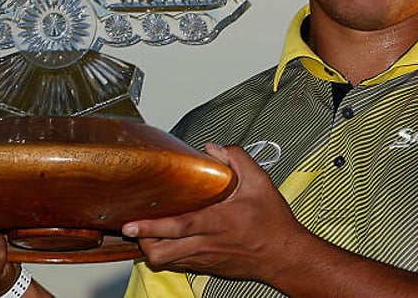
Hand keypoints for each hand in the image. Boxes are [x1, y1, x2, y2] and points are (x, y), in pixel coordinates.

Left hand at [121, 143, 312, 281]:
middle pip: (162, 253)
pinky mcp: (207, 267)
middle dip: (143, 241)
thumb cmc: (273, 223)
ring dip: (153, 248)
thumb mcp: (261, 182)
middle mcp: (207, 244)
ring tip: (147, 233)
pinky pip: (178, 265)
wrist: (285, 256)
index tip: (132, 224)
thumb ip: (237, 159)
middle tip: (134, 226)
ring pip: (166, 262)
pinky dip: (168, 255)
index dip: (151, 226)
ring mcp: (205, 259)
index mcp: (217, 222)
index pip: (178, 227)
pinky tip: (168, 241)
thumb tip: (213, 149)